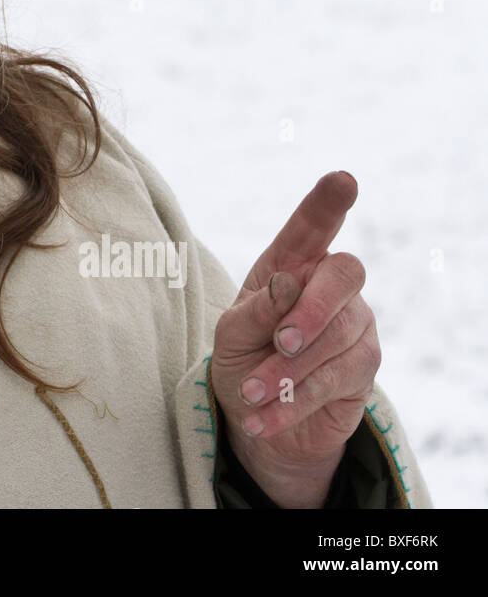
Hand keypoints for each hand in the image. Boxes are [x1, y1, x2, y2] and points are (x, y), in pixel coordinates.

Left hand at [210, 171, 380, 507]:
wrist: (258, 415)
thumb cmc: (242, 358)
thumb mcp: (232, 333)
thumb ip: (256, 310)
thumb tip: (286, 286)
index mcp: (291, 265)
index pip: (313, 227)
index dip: (327, 204)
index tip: (343, 180)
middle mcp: (330, 287)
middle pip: (345, 274)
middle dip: (312, 310)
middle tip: (279, 342)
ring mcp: (354, 325)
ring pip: (338, 337)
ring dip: (289, 370)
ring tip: (252, 391)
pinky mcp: (364, 369)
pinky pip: (337, 378)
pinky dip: (293, 400)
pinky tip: (263, 417)